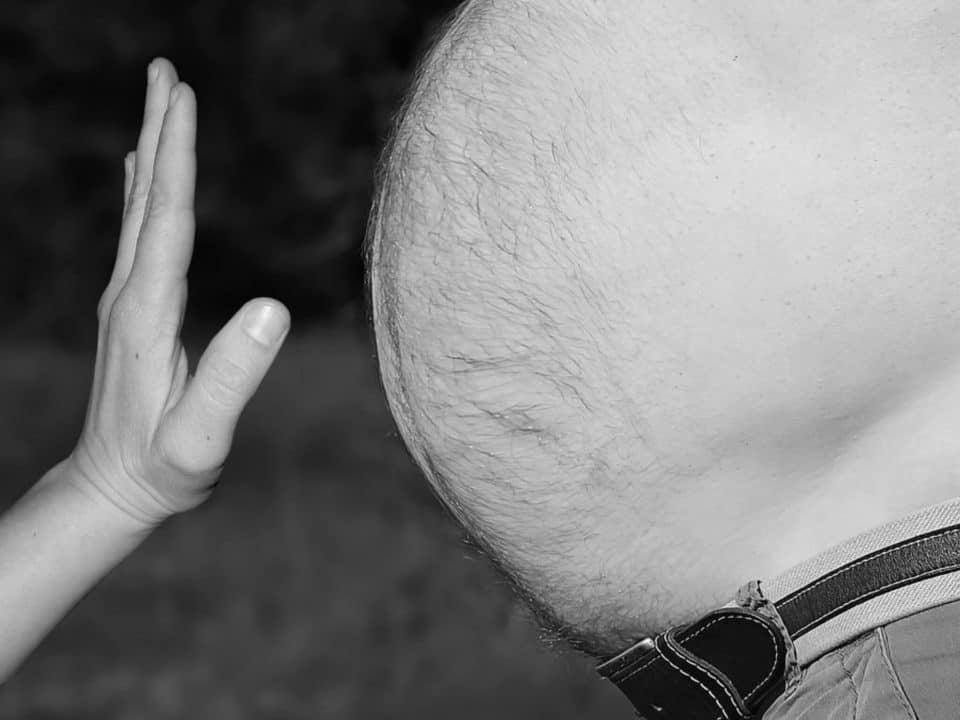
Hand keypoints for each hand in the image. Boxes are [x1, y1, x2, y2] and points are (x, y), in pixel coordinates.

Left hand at [68, 58, 290, 526]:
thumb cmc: (163, 469)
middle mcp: (127, 296)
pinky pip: (137, 234)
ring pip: (139, 211)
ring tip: (160, 105)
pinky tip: (144, 176)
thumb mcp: (201, 436)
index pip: (168, 221)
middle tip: (165, 72)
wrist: (110, 491)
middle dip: (159, 132)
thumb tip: (272, 306)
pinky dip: (144, 192)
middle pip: (146, 200)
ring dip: (151, 152)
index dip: (177, 157)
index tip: (184, 98)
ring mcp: (123, 301)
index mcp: (147, 314)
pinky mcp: (128, 310)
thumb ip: (232, 375)